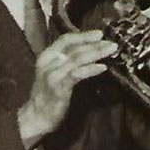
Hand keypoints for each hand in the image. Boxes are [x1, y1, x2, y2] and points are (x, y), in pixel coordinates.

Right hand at [17, 30, 118, 148]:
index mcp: (47, 56)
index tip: (100, 34)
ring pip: (77, 58)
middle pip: (74, 48)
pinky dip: (91, 69)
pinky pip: (77, 74)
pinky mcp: (58, 87)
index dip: (83, 35)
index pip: (66, 40)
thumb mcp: (57, 72)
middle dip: (95, 44)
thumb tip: (92, 50)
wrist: (36, 116)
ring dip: (96, 53)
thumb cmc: (50, 93)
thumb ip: (69, 61)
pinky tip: (102, 67)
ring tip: (111, 50)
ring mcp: (52, 74)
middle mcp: (48, 62)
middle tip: (112, 43)